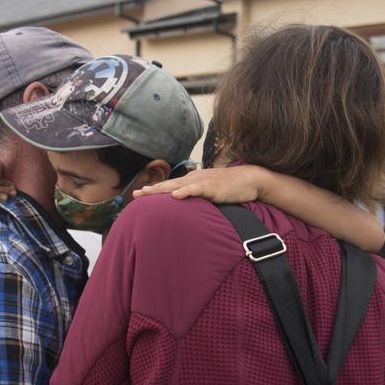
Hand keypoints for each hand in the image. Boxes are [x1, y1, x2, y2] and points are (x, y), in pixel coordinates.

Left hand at [133, 165, 266, 202]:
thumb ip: (198, 197)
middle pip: (168, 185)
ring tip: (147, 193)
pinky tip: (175, 196)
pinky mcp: (212, 187)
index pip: (170, 186)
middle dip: (151, 190)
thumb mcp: (210, 192)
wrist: (249, 179)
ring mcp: (202, 182)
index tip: (139, 194)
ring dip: (162, 190)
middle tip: (135, 195)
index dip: (155, 190)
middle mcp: (194, 179)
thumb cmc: (230, 187)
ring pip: (178, 186)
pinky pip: (196, 190)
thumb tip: (188, 206)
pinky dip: (185, 192)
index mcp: (192, 181)